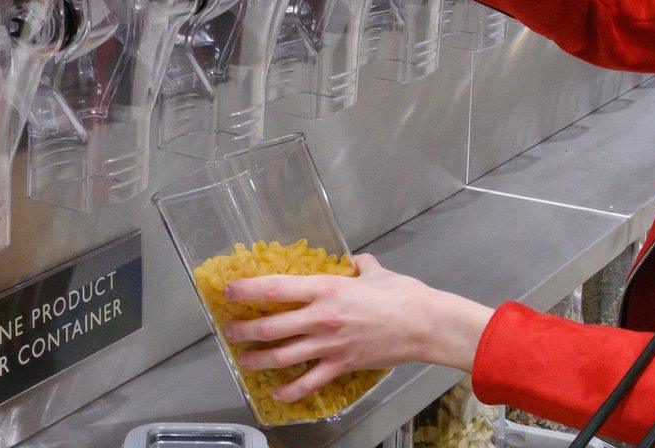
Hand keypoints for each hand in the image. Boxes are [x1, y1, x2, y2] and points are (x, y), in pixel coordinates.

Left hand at [221, 254, 495, 403]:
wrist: (425, 325)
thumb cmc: (403, 295)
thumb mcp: (377, 272)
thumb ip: (361, 266)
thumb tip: (357, 261)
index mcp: (326, 288)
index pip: (276, 288)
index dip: (247, 290)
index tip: (230, 291)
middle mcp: (321, 317)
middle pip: (270, 327)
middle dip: (244, 330)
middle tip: (230, 331)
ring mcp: (329, 344)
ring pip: (282, 356)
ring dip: (258, 359)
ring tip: (244, 360)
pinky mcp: (341, 365)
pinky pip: (309, 382)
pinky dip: (290, 390)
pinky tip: (277, 392)